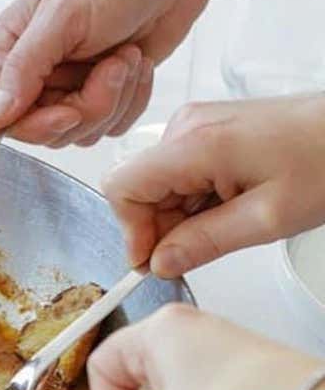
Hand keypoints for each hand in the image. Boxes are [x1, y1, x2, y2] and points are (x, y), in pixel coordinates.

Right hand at [0, 0, 215, 145]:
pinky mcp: (103, 94)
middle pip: (47, 129)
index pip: (7, 115)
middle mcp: (38, 74)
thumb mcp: (61, 17)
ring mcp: (71, 86)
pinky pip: (111, 126)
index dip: (38, 124)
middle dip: (88, 105)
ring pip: (82, 132)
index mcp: (13, 50)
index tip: (70, 113)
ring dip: (114, 98)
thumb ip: (23, 68)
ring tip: (126, 56)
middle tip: (112, 68)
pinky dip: (133, 100)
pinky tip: (137, 65)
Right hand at [103, 95, 324, 277]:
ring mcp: (196, 127)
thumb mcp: (268, 219)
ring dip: (182, 216)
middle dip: (160, 228)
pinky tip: (232, 206)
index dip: (131, 231)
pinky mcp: (207, 132)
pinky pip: (178, 175)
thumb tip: (160, 262)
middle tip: (202, 249)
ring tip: (231, 221)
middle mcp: (187, 128)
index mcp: (195, 144)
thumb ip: (205, 243)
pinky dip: (195, 201)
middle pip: (139, 190)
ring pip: (158, 187)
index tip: (155, 259)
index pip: (121, 188)